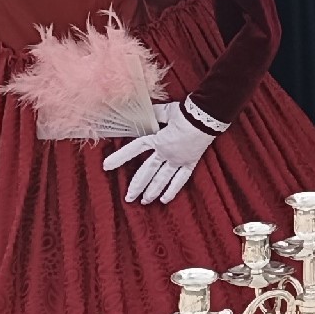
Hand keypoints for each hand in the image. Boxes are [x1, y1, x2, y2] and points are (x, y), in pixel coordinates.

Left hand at [102, 102, 217, 203]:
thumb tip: (145, 112)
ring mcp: (178, 160)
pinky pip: (181, 179)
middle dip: (137, 186)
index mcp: (158, 141)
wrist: (207, 118)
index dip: (119, 157)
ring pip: (163, 179)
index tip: (106, 166)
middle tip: (129, 198)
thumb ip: (155, 114)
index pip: (134, 149)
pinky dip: (172, 190)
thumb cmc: (187, 113)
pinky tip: (164, 199)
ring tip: (144, 201)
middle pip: (148, 172)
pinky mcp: (190, 162)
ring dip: (153, 191)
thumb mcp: (167, 112)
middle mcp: (166, 154)